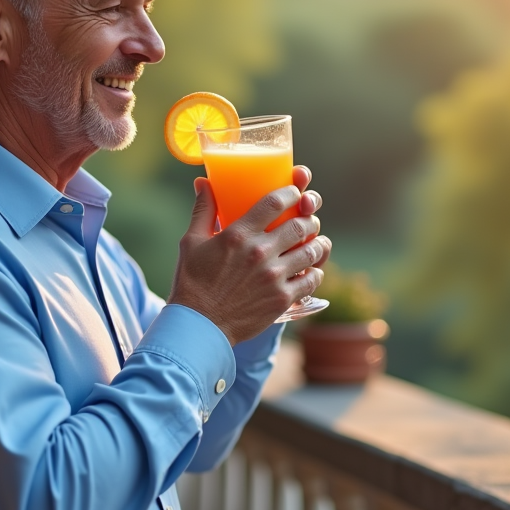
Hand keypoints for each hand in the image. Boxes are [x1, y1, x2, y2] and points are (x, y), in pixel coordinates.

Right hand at [168, 169, 331, 345]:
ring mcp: (273, 277)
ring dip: (318, 244)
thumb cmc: (192, 282)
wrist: (200, 326)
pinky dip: (315, 272)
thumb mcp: (191, 242)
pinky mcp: (282, 299)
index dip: (291, 192)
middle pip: (299, 224)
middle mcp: (259, 252)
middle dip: (309, 218)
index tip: (295, 192)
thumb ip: (203, 210)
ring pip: (311, 251)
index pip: (275, 202)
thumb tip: (203, 182)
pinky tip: (312, 269)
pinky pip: (312, 280)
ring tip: (317, 243)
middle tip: (308, 219)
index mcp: (238, 234)